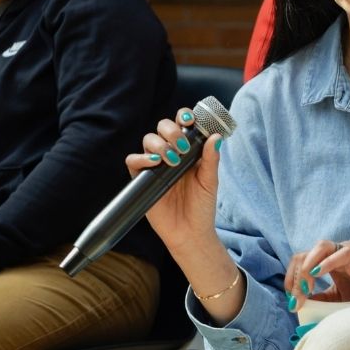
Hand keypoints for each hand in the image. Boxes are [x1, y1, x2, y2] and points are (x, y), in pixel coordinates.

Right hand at [126, 108, 221, 250]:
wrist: (190, 233)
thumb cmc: (202, 207)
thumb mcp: (210, 182)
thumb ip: (211, 159)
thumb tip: (215, 137)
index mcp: (188, 150)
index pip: (181, 124)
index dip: (183, 116)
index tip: (189, 120)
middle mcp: (170, 153)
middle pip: (162, 127)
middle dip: (171, 131)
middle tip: (182, 147)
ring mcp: (154, 165)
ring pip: (148, 140)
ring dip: (159, 144)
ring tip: (172, 160)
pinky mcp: (141, 179)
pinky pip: (133, 161)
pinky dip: (141, 158)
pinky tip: (155, 163)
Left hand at [284, 240, 349, 312]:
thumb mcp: (339, 300)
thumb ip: (321, 298)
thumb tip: (301, 304)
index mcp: (327, 262)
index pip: (300, 263)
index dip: (291, 280)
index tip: (293, 302)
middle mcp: (334, 253)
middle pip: (304, 255)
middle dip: (295, 277)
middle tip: (296, 300)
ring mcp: (346, 252)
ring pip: (318, 249)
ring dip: (307, 269)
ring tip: (305, 289)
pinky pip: (339, 253)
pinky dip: (325, 263)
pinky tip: (317, 275)